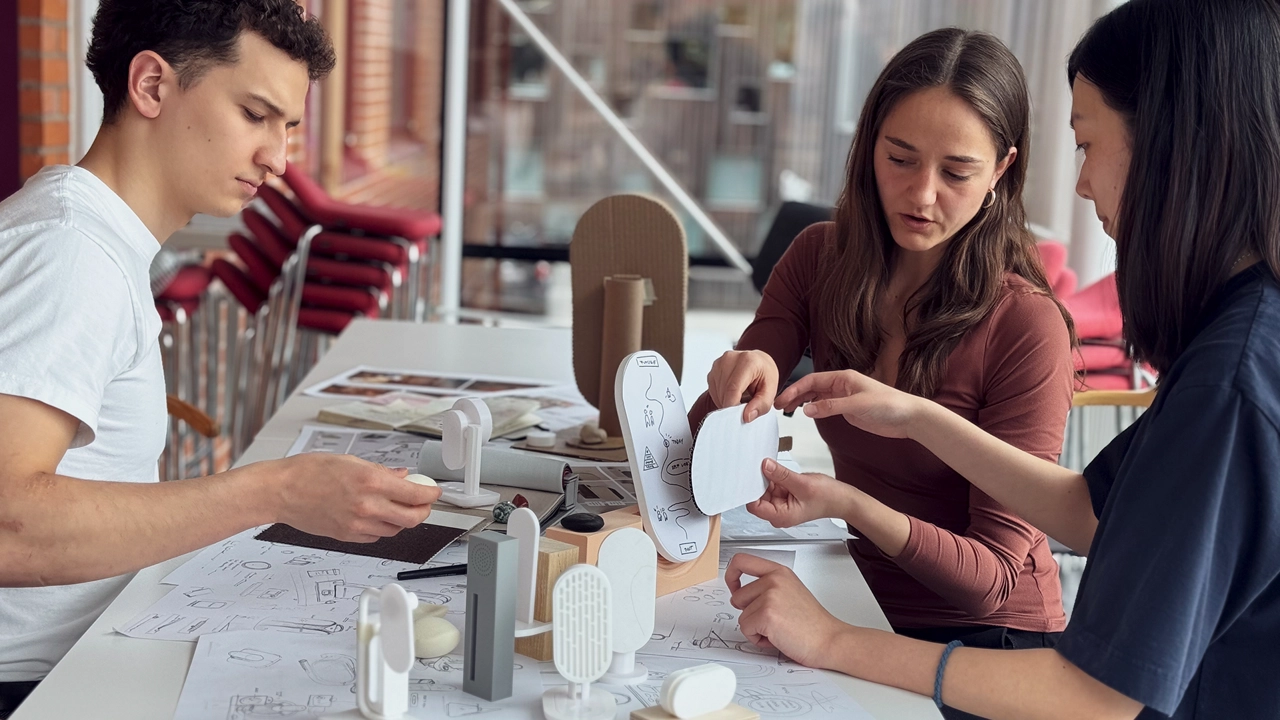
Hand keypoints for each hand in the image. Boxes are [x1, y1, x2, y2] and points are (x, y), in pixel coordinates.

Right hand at [268, 454, 441, 541]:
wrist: (281, 491)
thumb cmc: (308, 472)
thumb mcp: (350, 461)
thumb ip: (380, 471)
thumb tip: (401, 476)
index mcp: (371, 482)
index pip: (415, 494)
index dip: (431, 494)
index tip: (434, 491)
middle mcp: (367, 506)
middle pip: (412, 518)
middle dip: (422, 511)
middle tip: (422, 503)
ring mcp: (357, 524)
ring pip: (395, 530)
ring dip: (402, 520)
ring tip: (396, 507)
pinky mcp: (348, 536)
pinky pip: (376, 536)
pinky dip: (382, 527)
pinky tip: (377, 516)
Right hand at [706, 350, 778, 422]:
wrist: (758, 362)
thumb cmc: (764, 374)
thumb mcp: (771, 390)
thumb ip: (761, 405)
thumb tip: (746, 416)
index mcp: (747, 361)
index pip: (733, 390)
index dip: (734, 407)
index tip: (740, 416)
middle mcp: (730, 359)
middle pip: (724, 394)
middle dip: (733, 405)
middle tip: (746, 402)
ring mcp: (719, 364)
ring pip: (718, 395)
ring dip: (727, 401)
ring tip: (741, 394)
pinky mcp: (712, 370)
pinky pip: (713, 392)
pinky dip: (722, 397)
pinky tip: (733, 392)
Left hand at [725, 554, 850, 668]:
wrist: (828, 640)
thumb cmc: (812, 623)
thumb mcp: (791, 591)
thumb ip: (768, 586)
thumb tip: (741, 592)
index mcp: (779, 572)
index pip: (742, 560)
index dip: (732, 574)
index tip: (733, 586)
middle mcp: (774, 580)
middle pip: (737, 596)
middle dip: (749, 613)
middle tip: (771, 619)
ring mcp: (770, 596)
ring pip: (741, 616)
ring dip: (755, 628)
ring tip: (778, 629)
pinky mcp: (766, 615)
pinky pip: (746, 630)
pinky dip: (758, 639)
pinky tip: (777, 637)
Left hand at [747, 458, 849, 527]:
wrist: (841, 499)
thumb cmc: (827, 498)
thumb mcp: (802, 483)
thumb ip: (781, 474)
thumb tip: (765, 466)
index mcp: (781, 516)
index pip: (754, 505)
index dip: (751, 490)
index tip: (750, 475)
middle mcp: (778, 514)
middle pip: (757, 496)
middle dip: (760, 482)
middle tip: (764, 467)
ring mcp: (780, 505)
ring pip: (764, 489)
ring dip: (768, 479)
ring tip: (779, 471)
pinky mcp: (783, 497)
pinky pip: (772, 486)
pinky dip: (774, 478)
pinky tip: (781, 473)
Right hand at [774, 370, 923, 438]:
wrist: (908, 417)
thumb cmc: (890, 405)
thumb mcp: (857, 405)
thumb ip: (831, 406)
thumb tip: (807, 409)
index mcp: (843, 378)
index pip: (812, 380)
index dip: (795, 389)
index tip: (782, 399)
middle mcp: (842, 385)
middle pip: (811, 387)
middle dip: (794, 395)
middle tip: (779, 405)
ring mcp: (844, 397)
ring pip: (817, 396)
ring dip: (802, 401)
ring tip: (787, 409)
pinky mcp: (849, 409)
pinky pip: (826, 406)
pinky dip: (814, 409)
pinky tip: (807, 413)